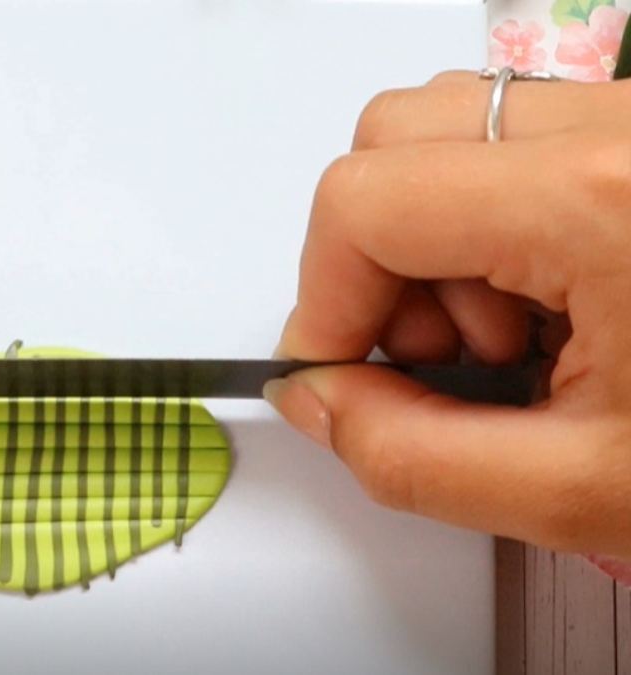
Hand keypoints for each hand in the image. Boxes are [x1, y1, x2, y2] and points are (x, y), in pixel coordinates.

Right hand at [267, 70, 630, 562]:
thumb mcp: (585, 489)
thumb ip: (411, 456)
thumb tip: (326, 403)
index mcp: (605, 200)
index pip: (366, 201)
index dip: (323, 298)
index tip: (340, 370)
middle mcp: (626, 128)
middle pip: (395, 138)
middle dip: (379, 262)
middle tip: (439, 354)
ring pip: (449, 130)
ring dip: (439, 243)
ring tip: (515, 334)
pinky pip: (515, 140)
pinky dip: (495, 223)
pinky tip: (556, 302)